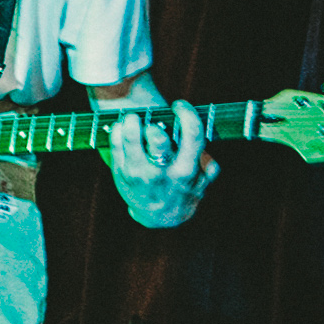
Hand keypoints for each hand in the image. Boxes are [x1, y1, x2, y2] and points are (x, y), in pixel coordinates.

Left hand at [109, 102, 219, 226]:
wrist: (161, 217)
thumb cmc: (182, 191)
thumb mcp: (202, 181)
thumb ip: (208, 165)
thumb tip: (206, 149)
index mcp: (186, 170)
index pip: (192, 135)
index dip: (186, 113)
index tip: (179, 105)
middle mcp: (162, 172)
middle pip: (157, 137)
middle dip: (154, 122)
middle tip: (152, 118)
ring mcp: (139, 173)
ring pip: (131, 139)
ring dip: (131, 121)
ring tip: (133, 117)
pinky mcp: (121, 173)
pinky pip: (115, 146)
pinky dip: (117, 131)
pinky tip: (122, 127)